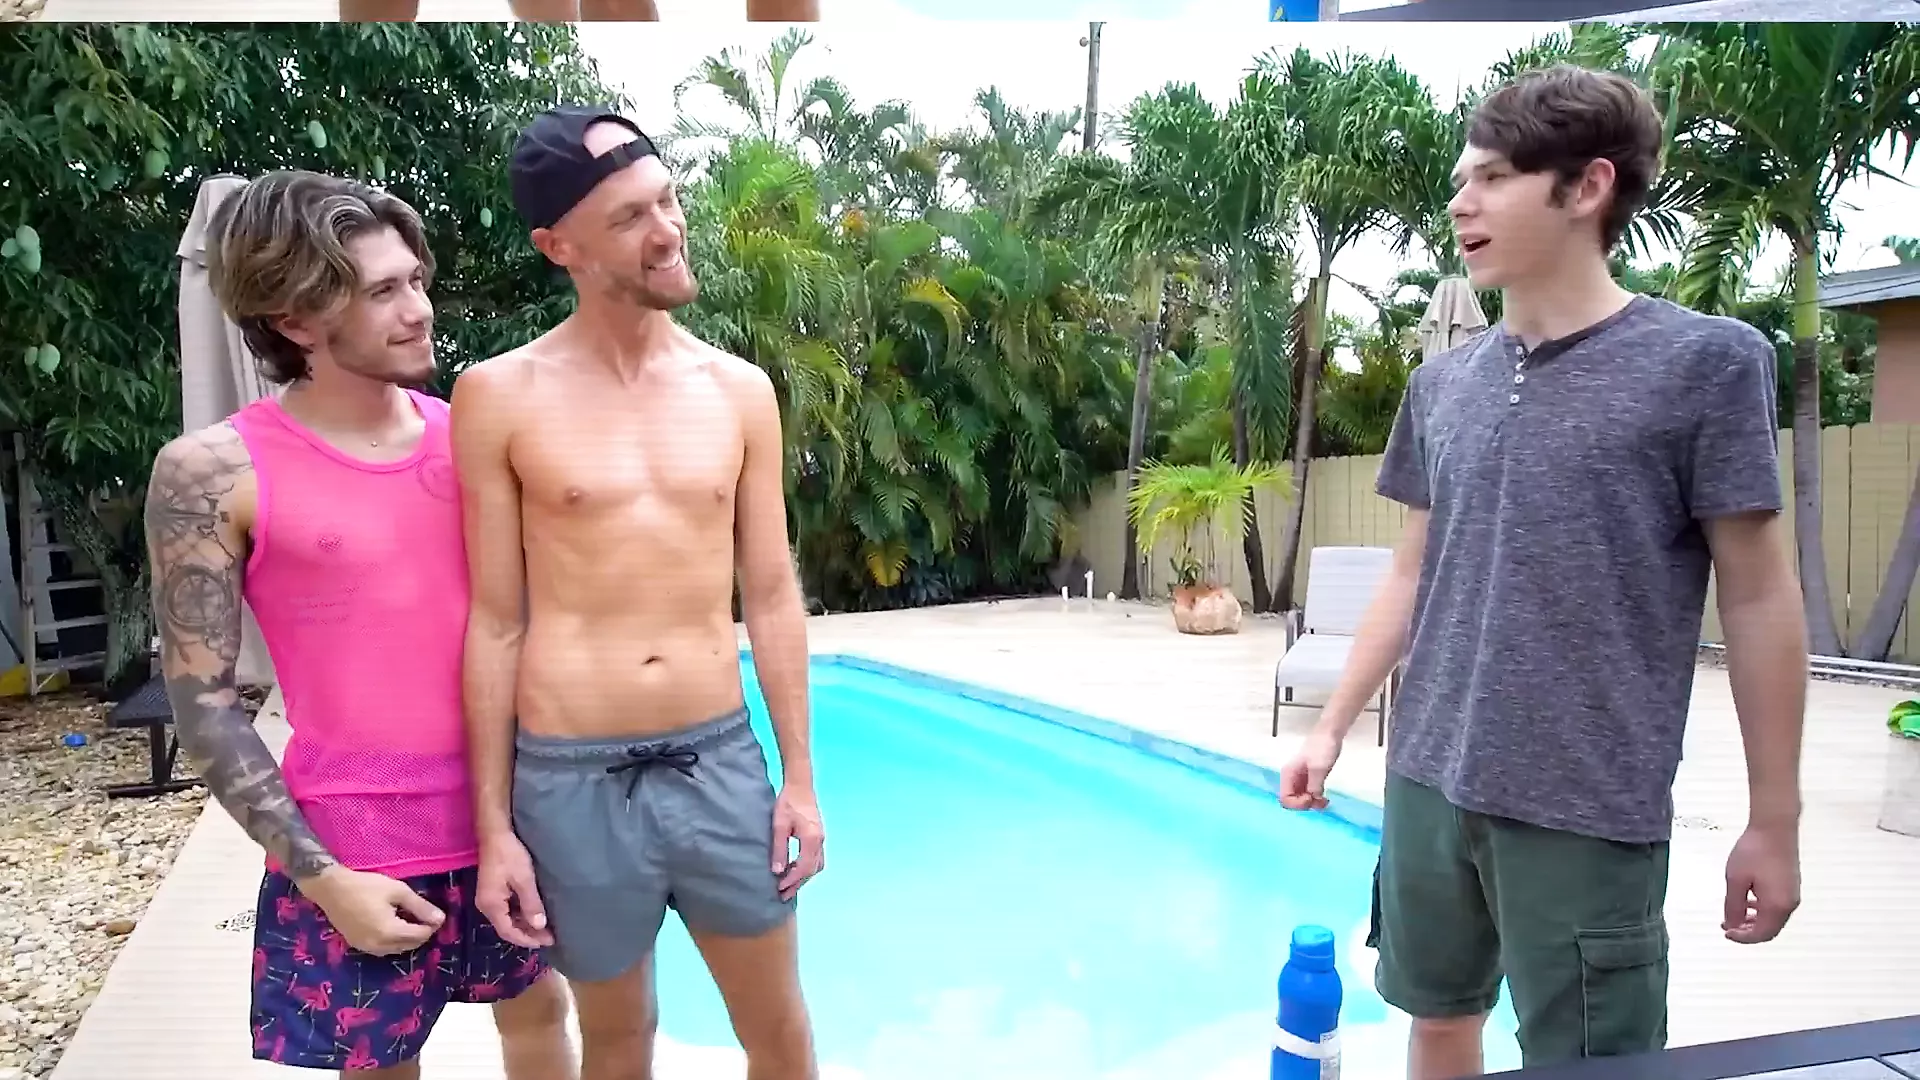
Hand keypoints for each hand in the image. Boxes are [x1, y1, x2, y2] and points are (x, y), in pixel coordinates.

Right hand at [299, 865, 443, 955]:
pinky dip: (393, 940)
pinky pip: (383, 948)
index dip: (431, 925)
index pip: (420, 936)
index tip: (434, 913)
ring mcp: (366, 948)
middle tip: (423, 914)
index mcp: (389, 932)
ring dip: (407, 938)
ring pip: (397, 949)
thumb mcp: (397, 891)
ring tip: (409, 918)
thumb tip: (440, 919)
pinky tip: (393, 924)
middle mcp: (378, 946)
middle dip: (421, 933)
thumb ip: (420, 906)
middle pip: (410, 945)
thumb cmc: (365, 886)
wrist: (330, 889)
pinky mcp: (358, 945)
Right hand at [475, 832, 552, 948]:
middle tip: (550, 936)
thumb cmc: (510, 855)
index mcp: (491, 906)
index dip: (528, 939)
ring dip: (525, 925)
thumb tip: (539, 926)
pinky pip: (506, 910)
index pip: (508, 932)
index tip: (547, 941)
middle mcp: (487, 906)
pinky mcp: (493, 891)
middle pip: (507, 928)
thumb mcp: (524, 879)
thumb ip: (531, 904)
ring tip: (545, 929)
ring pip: (507, 919)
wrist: (496, 834)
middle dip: (528, 934)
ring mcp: (489, 898)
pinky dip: (520, 915)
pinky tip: (533, 914)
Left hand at [772, 784, 823, 899]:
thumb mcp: (779, 826)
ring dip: (803, 877)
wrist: (800, 785)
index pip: (803, 868)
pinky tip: (795, 869)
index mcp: (812, 839)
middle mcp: (820, 841)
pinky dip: (806, 868)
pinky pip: (816, 858)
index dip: (791, 880)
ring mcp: (822, 838)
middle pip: (812, 870)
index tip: (778, 888)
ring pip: (816, 865)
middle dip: (797, 883)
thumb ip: (779, 849)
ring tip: (788, 885)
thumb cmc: (788, 803)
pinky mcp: (819, 835)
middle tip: (783, 895)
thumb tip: (777, 871)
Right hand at [1278, 728, 1342, 810]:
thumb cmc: (1322, 748)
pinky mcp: (1310, 779)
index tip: (1311, 799)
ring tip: (1325, 801)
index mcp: (1288, 774)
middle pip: (1292, 800)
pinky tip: (1324, 798)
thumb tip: (1313, 799)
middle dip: (1305, 804)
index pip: (1285, 798)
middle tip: (1320, 802)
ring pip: (1301, 798)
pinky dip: (1315, 799)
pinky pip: (1308, 794)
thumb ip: (1314, 785)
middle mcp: (1291, 778)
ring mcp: (1301, 779)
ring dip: (1312, 803)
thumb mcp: (1318, 767)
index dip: (1297, 804)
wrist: (1331, 734)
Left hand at [1723, 821, 1799, 943]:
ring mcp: (1792, 894)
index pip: (1761, 934)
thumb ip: (1733, 905)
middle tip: (1728, 926)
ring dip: (1754, 921)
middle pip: (1769, 929)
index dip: (1742, 938)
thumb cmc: (1756, 849)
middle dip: (1748, 931)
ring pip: (1773, 919)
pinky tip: (1748, 902)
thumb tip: (1732, 923)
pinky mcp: (1791, 885)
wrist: (1774, 827)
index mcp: (1777, 905)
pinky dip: (1762, 910)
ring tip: (1734, 915)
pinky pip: (1777, 907)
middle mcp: (1790, 903)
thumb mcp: (1736, 879)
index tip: (1727, 932)